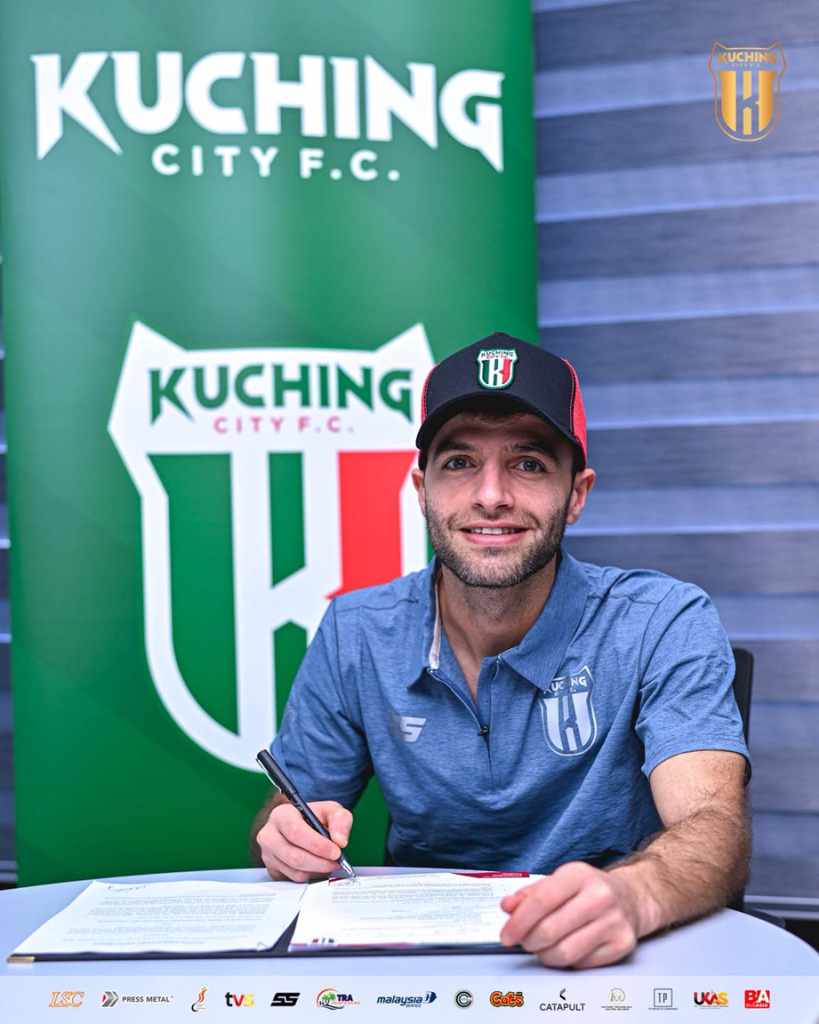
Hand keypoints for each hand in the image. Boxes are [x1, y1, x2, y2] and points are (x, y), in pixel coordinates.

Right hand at [257, 800, 352, 881]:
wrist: (301, 825)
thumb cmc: (313, 817)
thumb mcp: (330, 810)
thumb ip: (340, 819)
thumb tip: (340, 841)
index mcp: (281, 815)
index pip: (296, 832)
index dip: (318, 845)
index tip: (336, 851)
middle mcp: (269, 835)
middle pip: (294, 857)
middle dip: (321, 862)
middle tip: (337, 862)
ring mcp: (268, 855)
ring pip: (295, 872)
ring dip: (318, 871)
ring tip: (330, 863)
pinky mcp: (273, 871)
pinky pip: (294, 880)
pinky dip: (311, 876)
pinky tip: (319, 867)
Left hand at [499, 861, 640, 967]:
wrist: (631, 897)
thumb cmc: (588, 890)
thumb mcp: (559, 881)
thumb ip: (529, 894)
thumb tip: (508, 906)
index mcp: (579, 874)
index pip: (541, 900)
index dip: (519, 921)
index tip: (507, 935)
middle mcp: (599, 896)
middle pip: (550, 930)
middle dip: (529, 941)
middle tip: (525, 941)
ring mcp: (613, 921)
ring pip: (565, 952)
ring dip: (545, 955)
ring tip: (542, 948)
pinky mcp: (622, 944)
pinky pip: (582, 964)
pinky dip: (566, 962)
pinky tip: (565, 949)